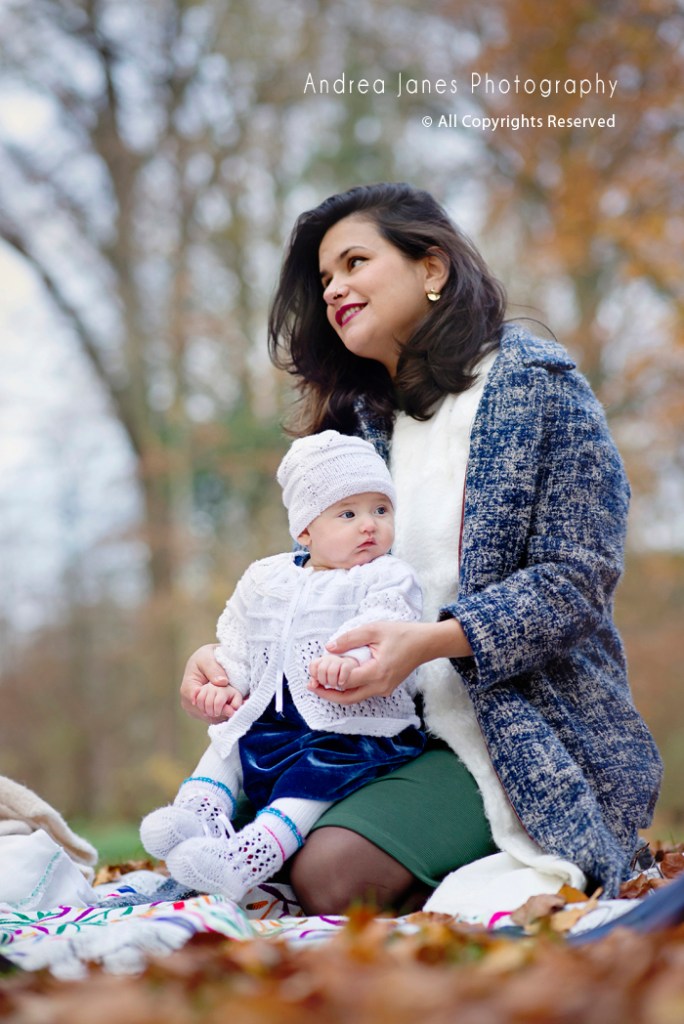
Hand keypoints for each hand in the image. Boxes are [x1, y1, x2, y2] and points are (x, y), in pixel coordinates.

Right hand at [180, 644, 239, 723]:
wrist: (207, 660)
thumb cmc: (206, 657)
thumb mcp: (207, 658)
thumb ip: (214, 669)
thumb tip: (222, 682)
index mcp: (188, 689)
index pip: (201, 704)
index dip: (218, 705)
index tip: (231, 703)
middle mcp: (188, 703)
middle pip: (207, 714)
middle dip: (223, 710)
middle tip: (239, 705)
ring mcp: (195, 710)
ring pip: (212, 718)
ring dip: (226, 713)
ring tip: (238, 705)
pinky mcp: (203, 712)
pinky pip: (215, 718)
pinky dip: (225, 714)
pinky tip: (234, 707)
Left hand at [307, 618, 471, 704]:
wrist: (425, 643)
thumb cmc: (402, 634)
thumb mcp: (374, 630)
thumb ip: (350, 639)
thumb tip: (329, 648)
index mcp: (378, 672)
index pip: (346, 681)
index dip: (328, 678)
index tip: (315, 670)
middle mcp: (380, 686)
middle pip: (348, 698)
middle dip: (327, 694)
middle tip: (310, 685)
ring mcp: (384, 689)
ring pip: (355, 698)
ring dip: (336, 693)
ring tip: (320, 683)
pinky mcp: (385, 688)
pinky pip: (362, 692)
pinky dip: (348, 689)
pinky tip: (337, 679)